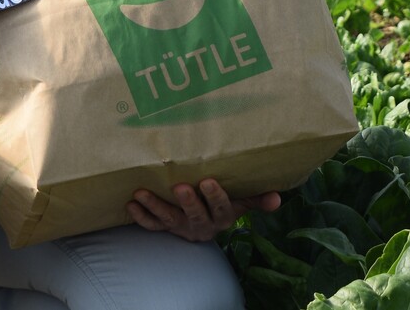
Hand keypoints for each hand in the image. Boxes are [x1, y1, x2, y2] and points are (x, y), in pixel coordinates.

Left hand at [126, 179, 280, 241]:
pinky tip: (131, 203)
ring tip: (142, 193)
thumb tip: (278, 197)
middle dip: (188, 202)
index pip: (222, 209)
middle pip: (196, 216)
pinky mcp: (166, 229)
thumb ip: (256, 198)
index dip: (215, 197)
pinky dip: (141, 217)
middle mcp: (202, 225)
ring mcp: (182, 228)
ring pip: (169, 221)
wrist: (203, 226)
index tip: (208, 181)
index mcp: (222, 218)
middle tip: (179, 186)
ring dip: (155, 207)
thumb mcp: (240, 202)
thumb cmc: (222, 205)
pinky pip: (152, 226)